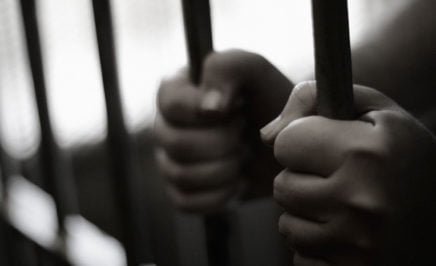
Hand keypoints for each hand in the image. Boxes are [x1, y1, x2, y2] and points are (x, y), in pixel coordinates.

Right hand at [155, 50, 292, 212]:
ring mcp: (170, 160)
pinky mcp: (181, 191)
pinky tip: (237, 180)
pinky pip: (186, 202)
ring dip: (224, 169)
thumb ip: (229, 69)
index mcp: (175, 91)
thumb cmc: (268, 100)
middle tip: (243, 133)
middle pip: (177, 143)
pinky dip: (220, 195)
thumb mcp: (256, 70)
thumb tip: (209, 106)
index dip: (206, 112)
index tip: (237, 109)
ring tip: (243, 155)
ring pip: (181, 175)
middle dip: (223, 142)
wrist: (286, 143)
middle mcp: (166, 125)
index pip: (171, 103)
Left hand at [262, 81, 435, 264]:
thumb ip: (315, 99)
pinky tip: (346, 235)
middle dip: (302, 179)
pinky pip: (300, 257)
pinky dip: (316, 246)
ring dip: (307, 215)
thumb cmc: (403, 158)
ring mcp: (356, 244)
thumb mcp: (374, 111)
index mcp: (366, 153)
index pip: (285, 142)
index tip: (322, 146)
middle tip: (339, 179)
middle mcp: (361, 200)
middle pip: (282, 185)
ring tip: (345, 208)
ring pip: (287, 224)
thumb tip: (266, 135)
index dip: (300, 141)